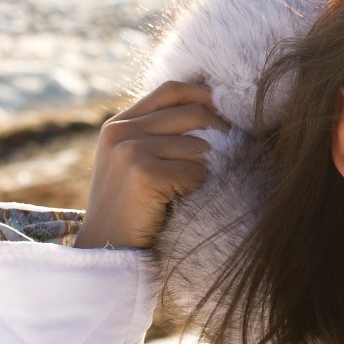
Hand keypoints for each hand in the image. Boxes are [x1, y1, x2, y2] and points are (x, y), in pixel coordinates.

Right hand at [75, 81, 228, 249]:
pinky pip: (195, 171)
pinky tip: (186, 201)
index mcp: (120, 124)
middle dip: (222, 131)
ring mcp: (130, 150)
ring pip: (199, 145)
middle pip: (192, 113)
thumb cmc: (133, 210)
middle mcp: (121, 131)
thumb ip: (162, 136)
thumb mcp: (137, 163)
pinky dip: (200, 187)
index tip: (232, 111)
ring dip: (210, 167)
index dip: (206, 96)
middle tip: (237, 150)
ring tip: (200, 186)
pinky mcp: (143, 173)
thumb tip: (218, 113)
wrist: (106, 253)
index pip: (172, 90)